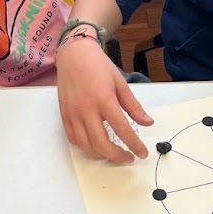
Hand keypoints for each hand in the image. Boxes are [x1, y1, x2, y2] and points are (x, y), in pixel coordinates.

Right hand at [56, 37, 152, 163]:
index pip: (122, 129)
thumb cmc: (99, 66)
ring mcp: (73, 114)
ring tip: (113, 153)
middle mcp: (86, 109)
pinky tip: (95, 145)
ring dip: (101, 155)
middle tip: (128, 158)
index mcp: (104, 99)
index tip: (142, 153)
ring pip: (86, 145)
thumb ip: (133, 106)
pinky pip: (73, 139)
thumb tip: (148, 122)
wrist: (74, 55)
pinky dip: (85, 147)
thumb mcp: (120, 83)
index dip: (134, 144)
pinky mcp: (64, 115)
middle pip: (101, 143)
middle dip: (117, 156)